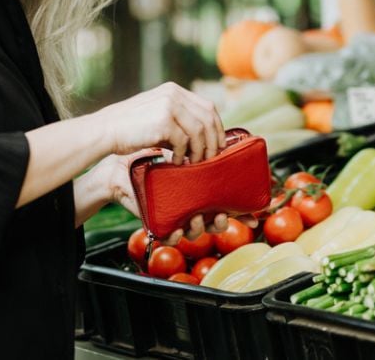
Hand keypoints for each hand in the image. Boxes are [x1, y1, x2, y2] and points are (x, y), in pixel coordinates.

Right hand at [90, 82, 224, 164]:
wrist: (105, 130)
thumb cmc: (131, 128)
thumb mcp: (157, 114)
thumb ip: (178, 120)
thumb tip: (204, 138)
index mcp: (174, 90)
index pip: (208, 107)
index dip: (217, 127)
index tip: (219, 144)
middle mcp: (173, 94)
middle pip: (208, 118)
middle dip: (213, 141)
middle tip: (211, 158)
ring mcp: (168, 106)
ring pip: (199, 131)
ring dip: (199, 150)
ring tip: (193, 162)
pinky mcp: (163, 122)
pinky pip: (183, 141)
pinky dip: (183, 155)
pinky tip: (175, 161)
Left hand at [92, 150, 257, 245]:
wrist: (121, 167)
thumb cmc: (150, 159)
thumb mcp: (178, 153)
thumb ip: (198, 148)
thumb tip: (222, 138)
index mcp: (200, 193)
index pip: (225, 206)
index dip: (242, 214)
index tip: (252, 214)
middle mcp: (191, 207)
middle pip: (214, 223)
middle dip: (220, 223)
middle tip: (220, 215)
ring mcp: (176, 216)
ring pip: (196, 232)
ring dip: (200, 228)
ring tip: (196, 217)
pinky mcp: (159, 223)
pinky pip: (171, 236)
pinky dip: (175, 236)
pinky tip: (177, 229)